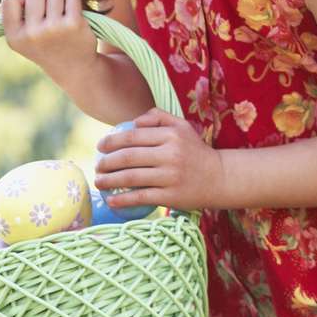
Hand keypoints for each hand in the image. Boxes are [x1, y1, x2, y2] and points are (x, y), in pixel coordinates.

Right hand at [0, 0, 97, 82]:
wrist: (74, 69)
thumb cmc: (46, 48)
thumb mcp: (23, 40)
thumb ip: (13, 19)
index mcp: (14, 37)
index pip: (9, 1)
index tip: (30, 6)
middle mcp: (31, 34)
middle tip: (49, 11)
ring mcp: (52, 28)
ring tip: (61, 16)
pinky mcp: (73, 24)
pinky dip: (73, 2)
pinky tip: (74, 17)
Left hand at [95, 109, 225, 210]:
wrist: (220, 178)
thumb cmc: (195, 152)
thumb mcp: (182, 127)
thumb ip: (158, 117)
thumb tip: (133, 122)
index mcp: (170, 135)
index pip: (133, 136)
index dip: (112, 141)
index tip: (100, 147)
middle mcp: (170, 154)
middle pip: (128, 157)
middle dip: (106, 162)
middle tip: (97, 166)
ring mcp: (171, 176)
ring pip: (131, 177)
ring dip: (109, 180)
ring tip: (98, 182)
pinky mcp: (171, 196)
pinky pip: (141, 197)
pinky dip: (123, 199)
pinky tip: (111, 200)